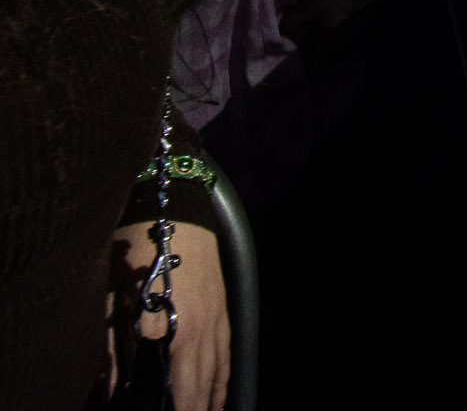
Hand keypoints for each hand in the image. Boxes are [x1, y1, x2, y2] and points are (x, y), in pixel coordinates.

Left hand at [110, 218, 229, 410]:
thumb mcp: (112, 302)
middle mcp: (199, 332)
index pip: (177, 392)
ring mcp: (215, 320)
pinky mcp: (222, 308)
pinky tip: (218, 394)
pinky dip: (222, 379)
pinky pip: (226, 354)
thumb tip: (108, 396)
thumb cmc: (136, 253)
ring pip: (217, 375)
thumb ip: (111, 354)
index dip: (174, 410)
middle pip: (199, 388)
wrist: (176, 209)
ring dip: (210, 402)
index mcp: (170, 332)